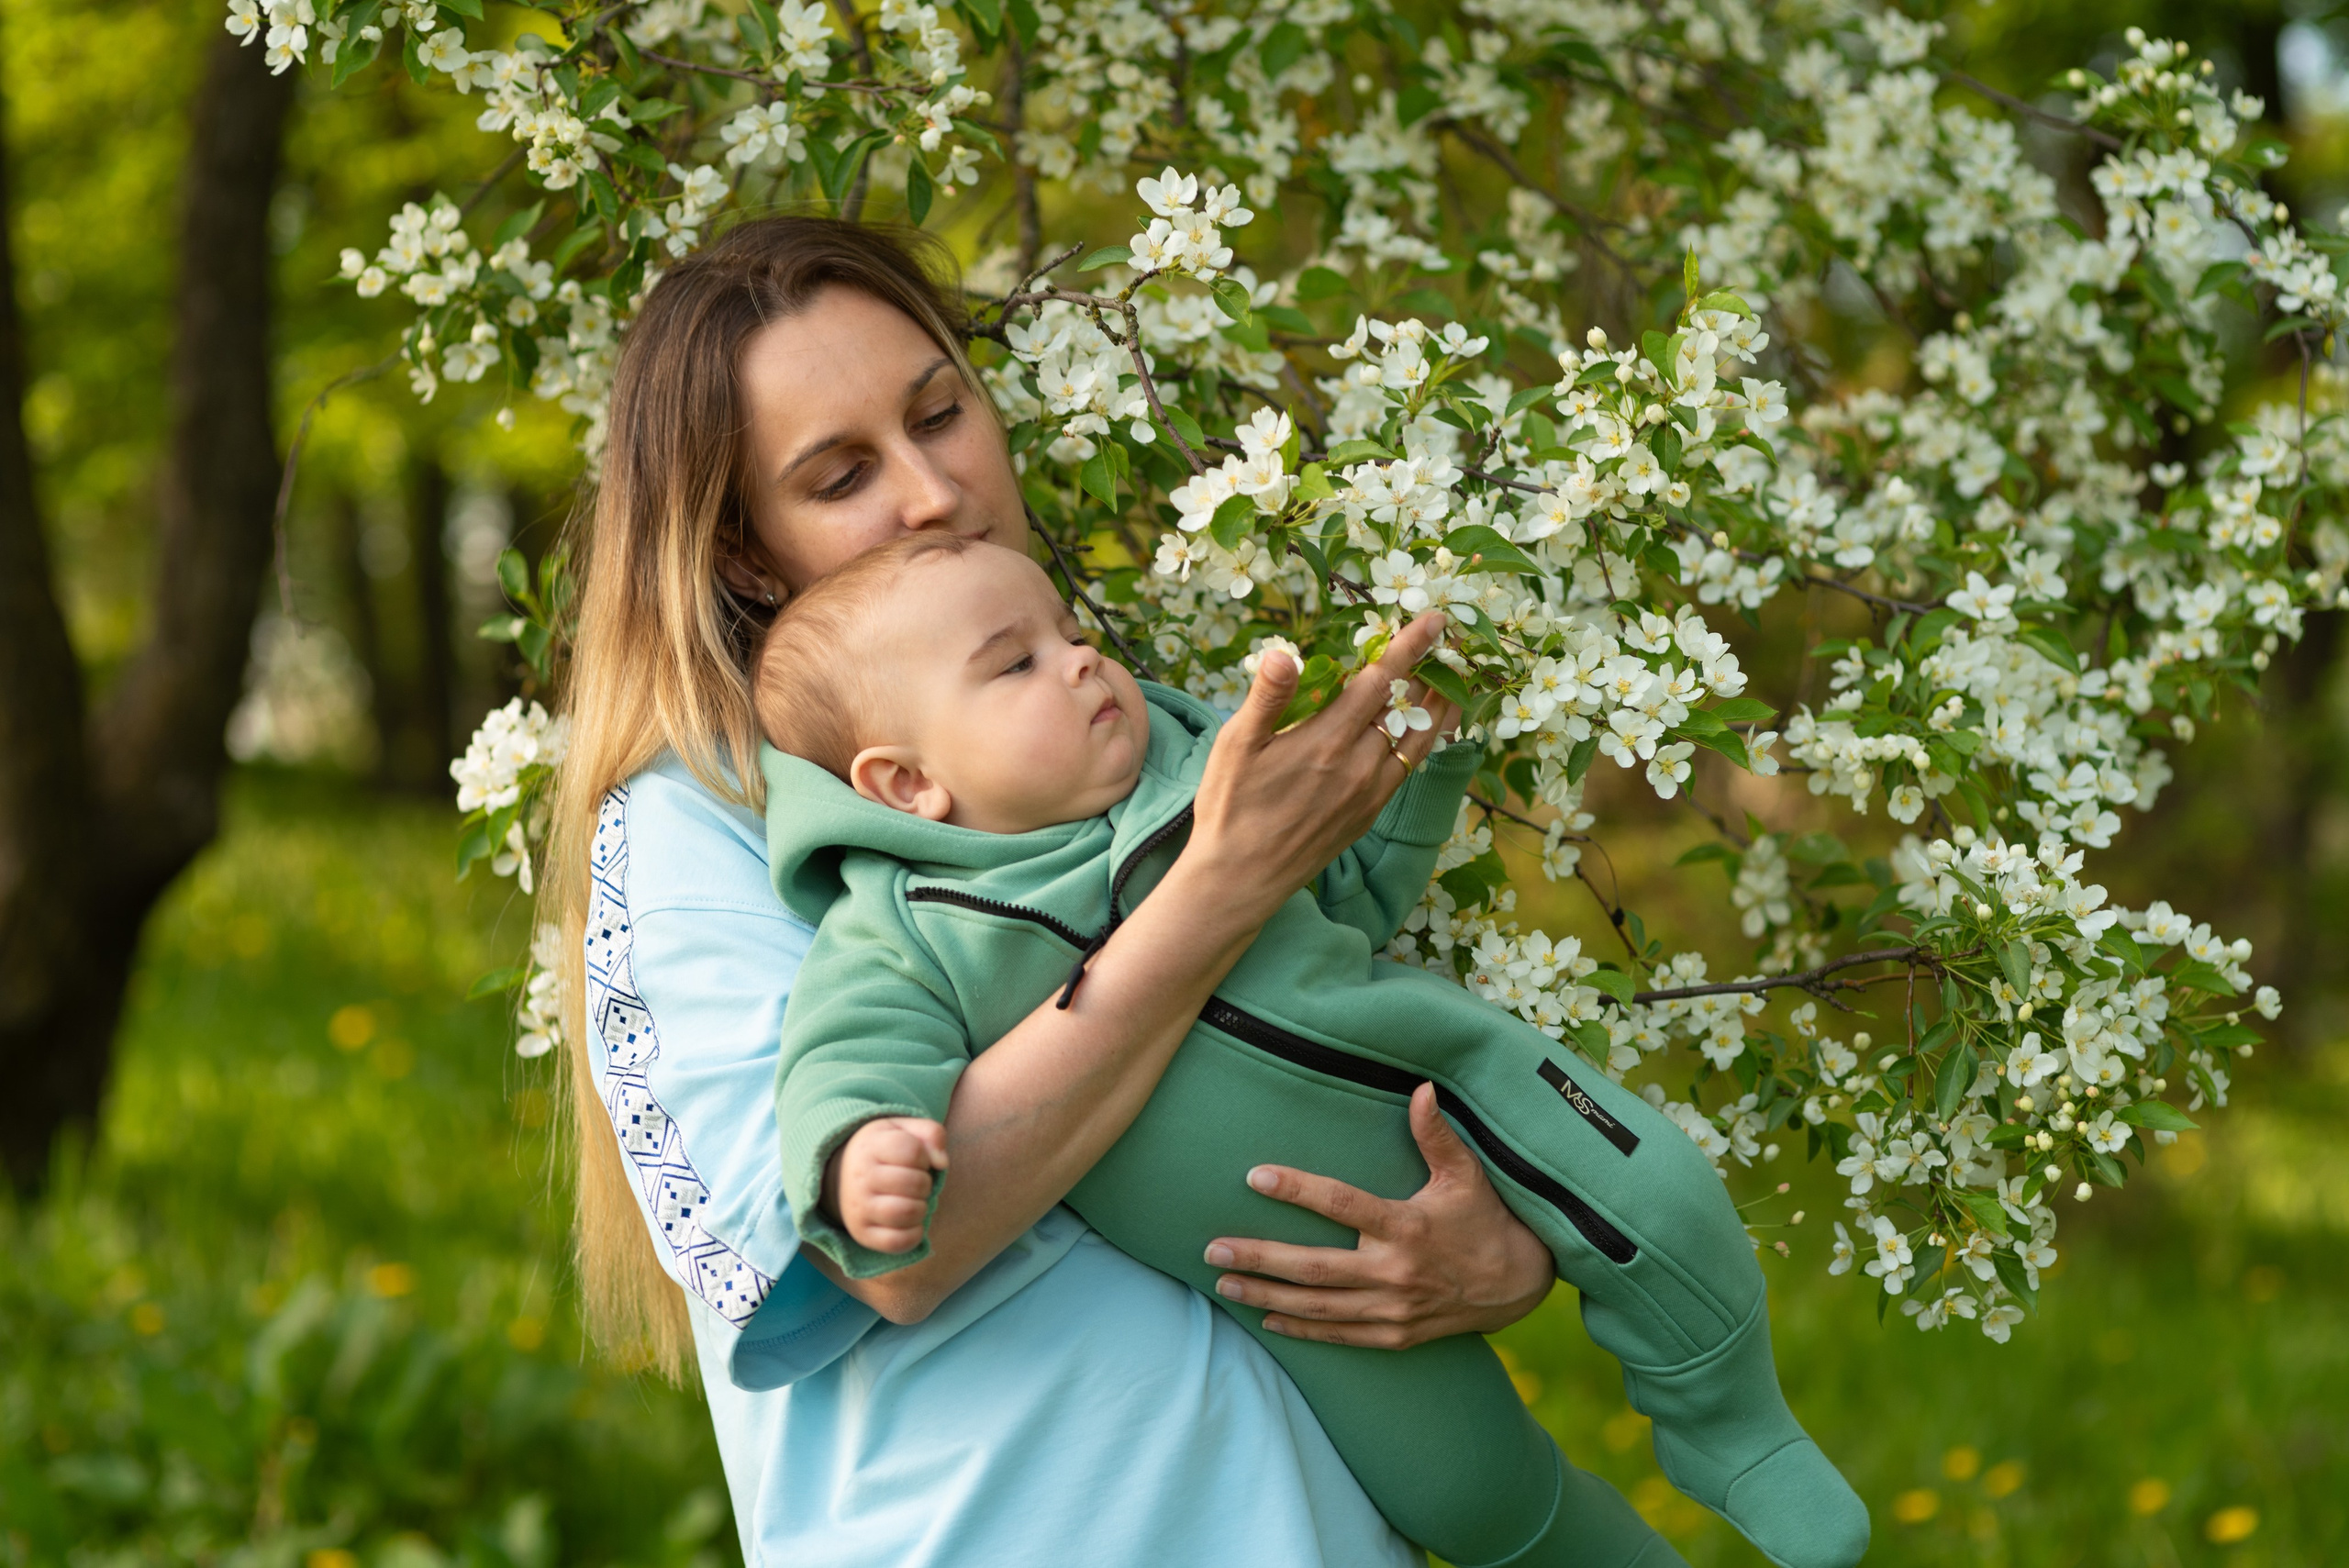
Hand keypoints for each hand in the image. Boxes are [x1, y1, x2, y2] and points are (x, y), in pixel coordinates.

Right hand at [827, 1116, 949, 1253]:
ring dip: (921, 1208)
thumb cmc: (883, 1150)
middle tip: (915, 1182)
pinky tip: (910, 1221)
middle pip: (914, 1183)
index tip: (916, 1160)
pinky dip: (914, 1234)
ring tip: (913, 1201)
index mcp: (870, 1146)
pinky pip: (898, 1242)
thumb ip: (931, 1133)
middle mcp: (860, 1177)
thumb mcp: (903, 1129)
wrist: (841, 1175)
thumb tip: (942, 1162)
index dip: (924, 1156)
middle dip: (925, 1183)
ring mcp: (859, 1207)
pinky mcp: (862, 1233)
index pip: (912, 1150)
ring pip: (907, 1213)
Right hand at [1186, 610, 1456, 930]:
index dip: (1409, 646)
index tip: (1434, 619)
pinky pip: (1409, 767)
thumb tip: (1285, 653)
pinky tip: (1424, 725)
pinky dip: (1424, 738)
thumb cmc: (1230, 808)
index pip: (1380, 681)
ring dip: (1436, 704)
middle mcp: (1358, 766)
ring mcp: (1369, 792)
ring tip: (1450, 677)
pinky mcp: (1369, 813)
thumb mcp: (1235, 747)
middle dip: (1430, 669)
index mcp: (1327, 742)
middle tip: (1447, 640)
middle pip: (1409, 706)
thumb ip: (1267, 698)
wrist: (1240, 880)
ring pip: (1418, 739)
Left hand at [1202, 1083, 1553, 1348]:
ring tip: (1223, 1282)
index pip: (1343, 1204)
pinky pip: (1339, 1335)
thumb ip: (1437, 1135)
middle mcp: (1396, 1272)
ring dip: (1267, 1295)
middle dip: (1260, 1258)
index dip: (1298, 1190)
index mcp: (1407, 1226)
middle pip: (1315, 1267)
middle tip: (1212, 1248)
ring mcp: (1393, 1310)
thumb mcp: (1466, 1174)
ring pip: (1319, 1306)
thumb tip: (1422, 1088)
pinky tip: (1265, 1318)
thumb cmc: (1485, 1218)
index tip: (1255, 1176)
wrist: (1518, 1284)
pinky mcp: (1395, 1336)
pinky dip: (1301, 1329)